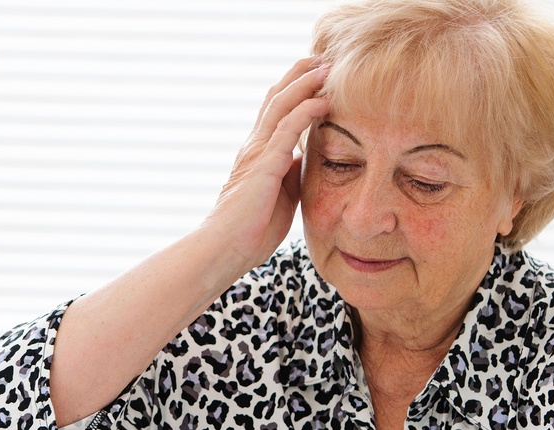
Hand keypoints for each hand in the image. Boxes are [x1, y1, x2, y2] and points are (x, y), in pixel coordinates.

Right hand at [201, 57, 329, 270]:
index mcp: (259, 153)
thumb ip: (291, 174)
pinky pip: (287, 129)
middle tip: (324, 56)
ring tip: (328, 66)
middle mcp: (255, 145)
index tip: (320, 73)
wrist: (225, 249)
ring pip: (282, 104)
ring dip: (306, 83)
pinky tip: (323, 99)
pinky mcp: (263, 164)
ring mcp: (257, 152)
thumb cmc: (250, 230)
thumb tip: (304, 159)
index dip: (297, 89)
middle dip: (301, 74)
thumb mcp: (281, 196)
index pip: (277, 110)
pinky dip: (306, 110)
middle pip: (278, 96)